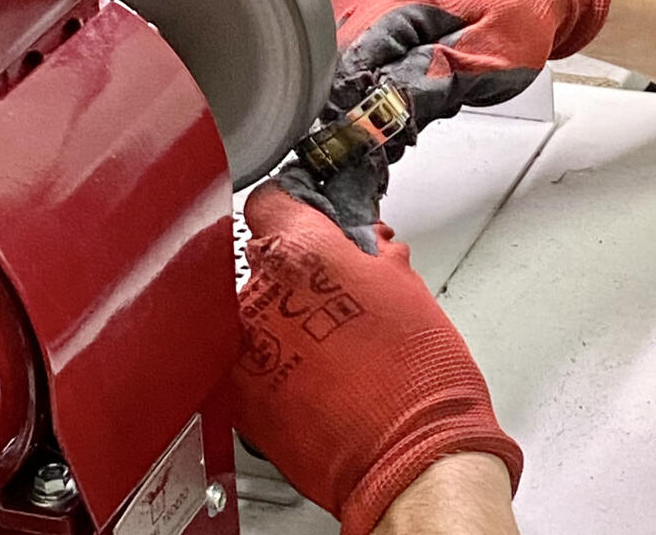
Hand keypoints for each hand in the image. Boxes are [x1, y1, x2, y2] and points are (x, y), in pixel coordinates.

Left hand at [233, 186, 522, 534]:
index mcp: (300, 253)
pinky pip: (248, 359)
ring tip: (329, 343)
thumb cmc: (416, 378)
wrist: (408, 455)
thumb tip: (360, 245)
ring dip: (283, 318)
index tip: (308, 219)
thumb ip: (367, 251)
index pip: (271, 200)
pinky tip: (313, 374)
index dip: (295, 207)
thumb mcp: (404, 285)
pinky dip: (274, 362)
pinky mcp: (239, 394)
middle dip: (296, 270)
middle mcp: (260, 293)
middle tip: (337, 292)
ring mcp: (244, 346)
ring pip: (253, 310)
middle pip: (263, 257)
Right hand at [329, 0, 611, 137]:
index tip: (389, 129)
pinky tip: (415, 64)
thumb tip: (372, 118)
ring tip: (427, 77)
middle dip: (371, 99)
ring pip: (344, 61)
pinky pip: (357, 44)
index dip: (361, 111)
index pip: (341, 72)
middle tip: (422, 100)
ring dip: (377, 84)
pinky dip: (381, 66)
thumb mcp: (481, 62)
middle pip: (338, 67)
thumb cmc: (520, 11)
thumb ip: (422, 90)